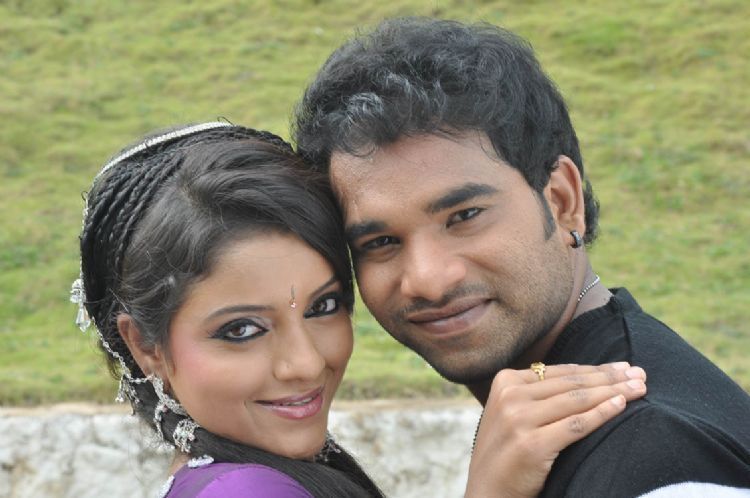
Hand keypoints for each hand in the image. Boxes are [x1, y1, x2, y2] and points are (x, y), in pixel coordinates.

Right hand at [464, 362, 646, 497]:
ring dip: (614, 391)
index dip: (595, 368)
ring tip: (640, 387)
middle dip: (610, 377)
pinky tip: (622, 405)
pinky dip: (603, 413)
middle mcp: (510, 396)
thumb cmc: (506, 453)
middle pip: (571, 383)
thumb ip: (536, 394)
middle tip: (639, 373)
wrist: (486, 492)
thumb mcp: (511, 413)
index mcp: (504, 381)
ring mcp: (519, 419)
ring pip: (577, 400)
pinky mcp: (532, 444)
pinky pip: (577, 425)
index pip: (560, 372)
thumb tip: (585, 376)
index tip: (622, 366)